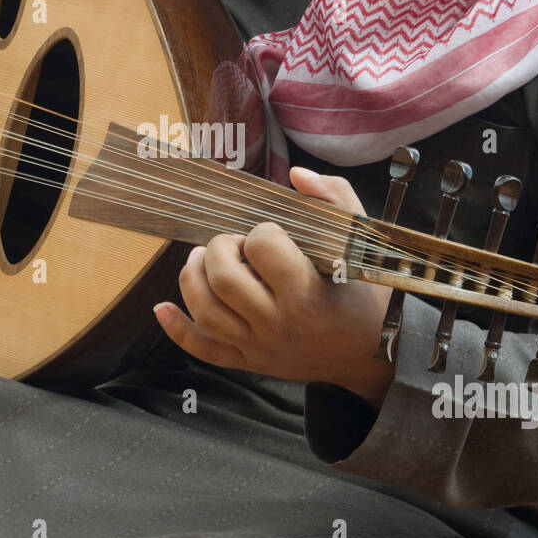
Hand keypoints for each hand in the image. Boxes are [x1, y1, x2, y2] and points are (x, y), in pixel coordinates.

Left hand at [153, 165, 395, 406]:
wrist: (376, 355)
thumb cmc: (367, 294)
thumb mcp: (360, 242)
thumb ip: (333, 201)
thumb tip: (295, 175)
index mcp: (308, 293)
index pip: (262, 247)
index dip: (262, 231)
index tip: (272, 234)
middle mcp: (280, 325)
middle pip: (223, 278)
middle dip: (220, 248)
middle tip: (234, 242)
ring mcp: (261, 348)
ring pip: (205, 312)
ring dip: (192, 277)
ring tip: (202, 259)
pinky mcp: (250, 363)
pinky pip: (204, 350)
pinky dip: (177, 328)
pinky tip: (162, 307)